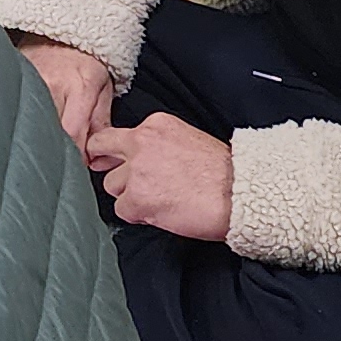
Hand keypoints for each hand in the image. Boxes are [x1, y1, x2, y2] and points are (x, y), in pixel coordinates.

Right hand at [16, 37, 115, 158]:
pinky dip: (25, 124)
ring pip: (33, 123)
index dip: (73, 156)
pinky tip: (27, 129)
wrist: (60, 31)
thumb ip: (100, 121)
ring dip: (39, 138)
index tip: (75, 169)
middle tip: (57, 164)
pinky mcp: (17, 79)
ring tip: (42, 147)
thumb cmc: (84, 60)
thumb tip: (94, 156)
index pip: (73, 133)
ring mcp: (32, 82)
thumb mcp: (103, 87)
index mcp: (80, 87)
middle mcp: (54, 85)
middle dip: (54, 151)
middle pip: (50, 131)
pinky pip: (20, 109)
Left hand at [86, 109, 233, 240]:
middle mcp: (141, 142)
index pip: (116, 134)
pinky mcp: (136, 198)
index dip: (112, 150)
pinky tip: (161, 211)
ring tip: (159, 199)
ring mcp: (136, 170)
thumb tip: (134, 158)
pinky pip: (122, 210)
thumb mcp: (187, 140)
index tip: (111, 159)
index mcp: (155, 125)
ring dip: (129, 195)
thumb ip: (157, 145)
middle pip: (102, 151)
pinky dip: (138, 215)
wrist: (239, 194)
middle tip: (121, 179)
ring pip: (112, 185)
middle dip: (108, 166)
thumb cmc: (222, 173)